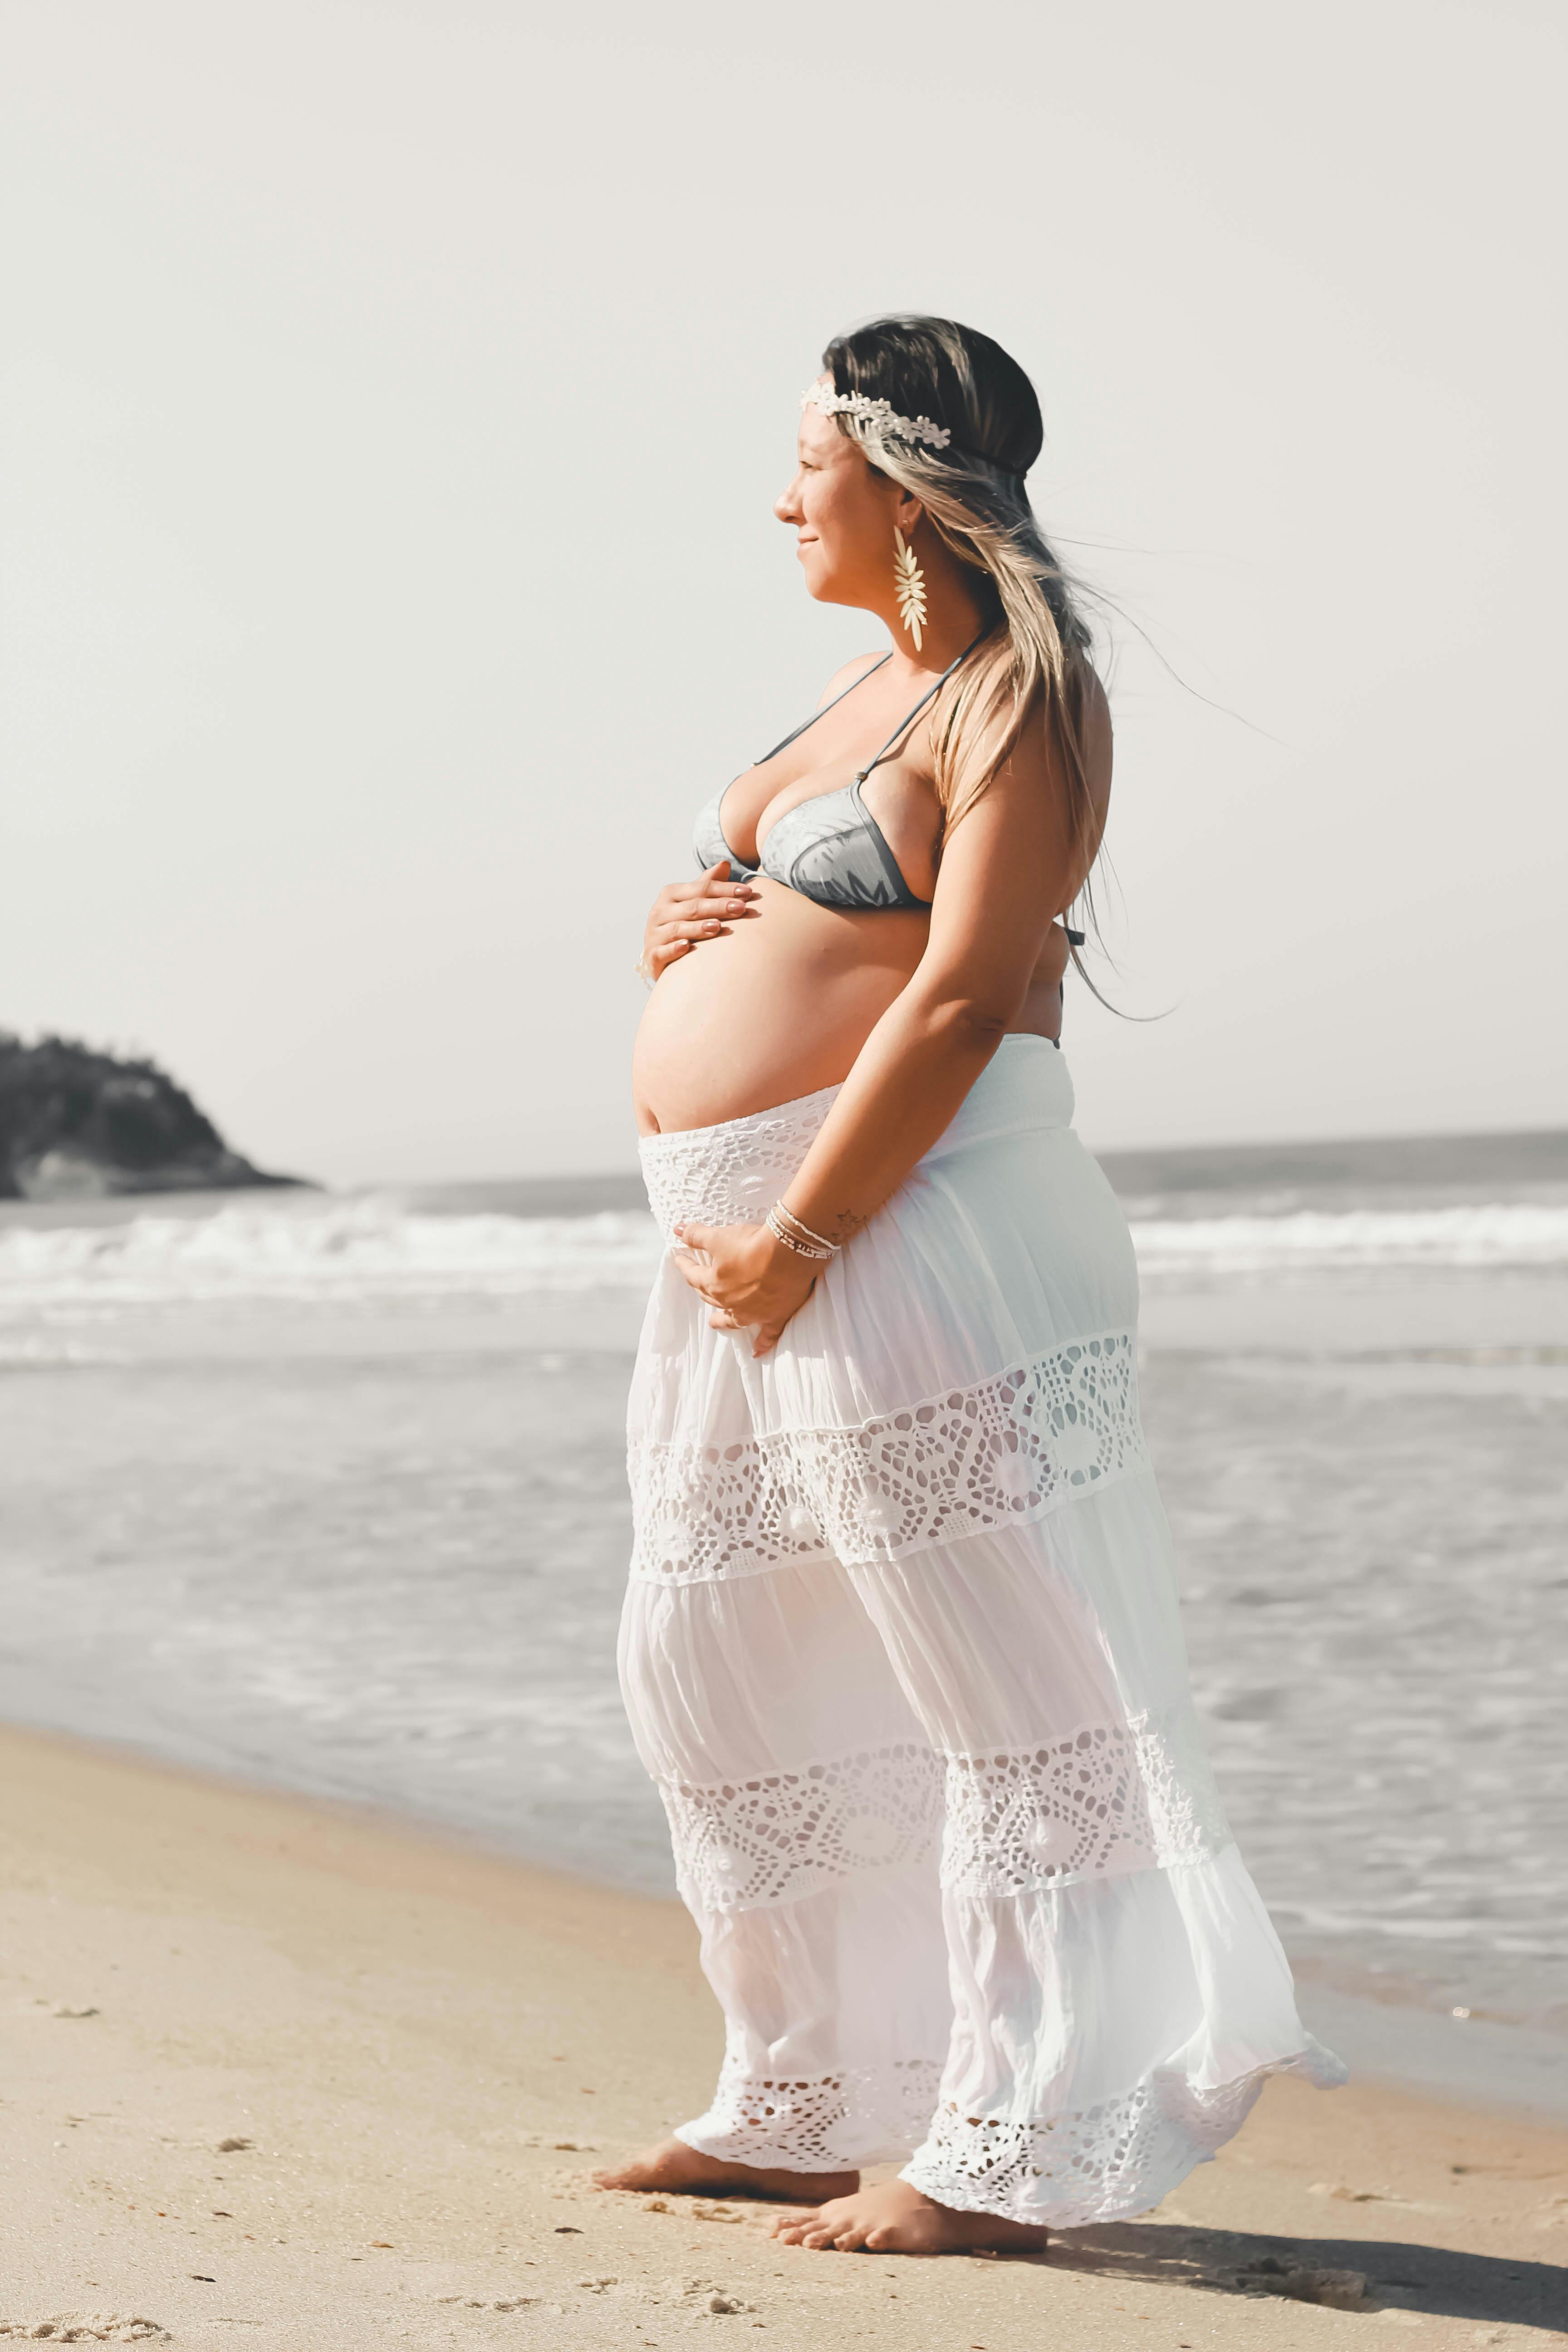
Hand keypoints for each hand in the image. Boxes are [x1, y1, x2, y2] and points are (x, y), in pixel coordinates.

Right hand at [642, 861, 760, 981]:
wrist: (657, 954)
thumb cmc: (681, 923)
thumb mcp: (692, 902)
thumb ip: (706, 885)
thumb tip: (725, 864)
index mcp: (671, 894)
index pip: (701, 888)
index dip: (725, 889)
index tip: (748, 892)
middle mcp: (660, 911)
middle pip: (692, 907)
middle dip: (718, 907)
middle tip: (741, 908)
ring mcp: (654, 933)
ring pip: (678, 928)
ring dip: (698, 928)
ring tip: (718, 927)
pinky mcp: (652, 954)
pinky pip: (662, 951)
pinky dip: (674, 949)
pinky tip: (687, 946)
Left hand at [670, 1220, 820, 1356]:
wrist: (789, 1253)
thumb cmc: (752, 1244)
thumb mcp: (720, 1237)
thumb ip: (697, 1235)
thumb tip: (678, 1230)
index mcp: (714, 1284)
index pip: (693, 1275)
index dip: (685, 1265)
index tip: (679, 1258)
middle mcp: (730, 1303)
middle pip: (711, 1297)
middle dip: (702, 1290)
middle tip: (699, 1285)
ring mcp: (753, 1313)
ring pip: (733, 1320)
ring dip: (723, 1322)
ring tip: (714, 1323)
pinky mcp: (775, 1316)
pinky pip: (768, 1335)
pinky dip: (762, 1344)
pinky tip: (756, 1352)